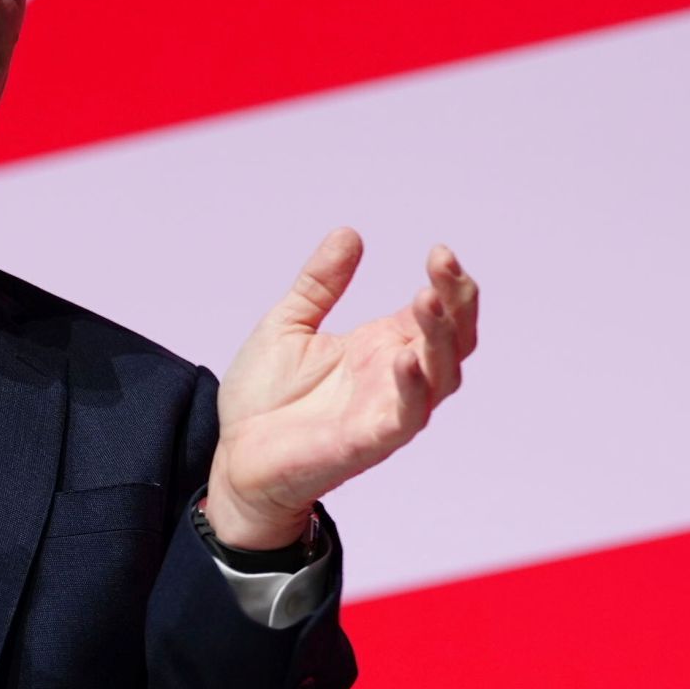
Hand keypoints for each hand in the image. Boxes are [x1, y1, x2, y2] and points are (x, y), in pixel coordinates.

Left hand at [202, 230, 479, 547]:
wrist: (232, 455)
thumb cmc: (264, 399)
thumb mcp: (289, 324)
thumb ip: (321, 284)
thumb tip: (349, 233)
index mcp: (382, 347)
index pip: (437, 313)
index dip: (449, 285)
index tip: (440, 251)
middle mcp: (395, 378)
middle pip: (452, 340)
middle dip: (457, 301)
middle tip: (443, 263)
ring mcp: (387, 411)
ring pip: (440, 376)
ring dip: (440, 338)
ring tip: (427, 297)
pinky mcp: (368, 443)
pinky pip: (406, 417)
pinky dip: (413, 389)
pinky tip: (405, 358)